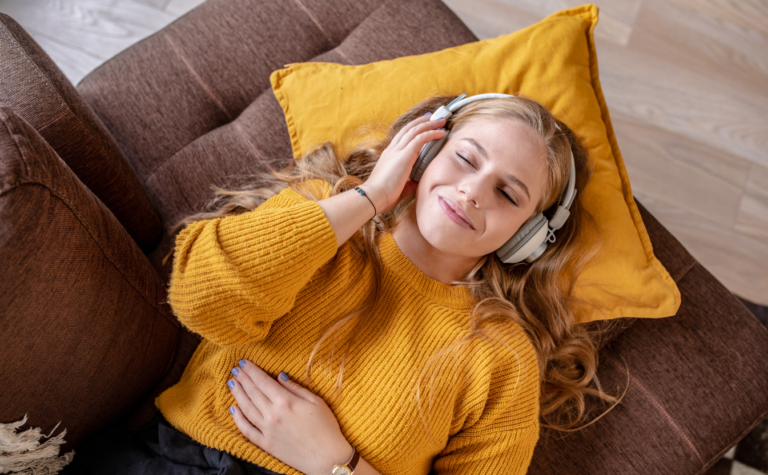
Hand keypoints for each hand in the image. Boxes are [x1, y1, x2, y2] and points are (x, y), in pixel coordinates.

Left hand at [228, 360, 353, 474]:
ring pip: (246, 408)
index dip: (252, 370)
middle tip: (235, 369)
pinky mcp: (266, 444)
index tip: (243, 362)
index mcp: (285, 401)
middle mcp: (272, 414)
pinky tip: (233, 410)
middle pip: (253, 392)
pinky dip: (238, 419)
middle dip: (243, 378)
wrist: (327, 458)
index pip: (263, 381)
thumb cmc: (326, 428)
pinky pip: (247, 430)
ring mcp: (267, 430)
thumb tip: (279, 376)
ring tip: (232, 383)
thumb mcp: (316, 401)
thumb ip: (295, 388)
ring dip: (238, 394)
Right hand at [364, 113, 445, 213]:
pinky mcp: (404, 155)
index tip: (422, 124)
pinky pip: (420, 138)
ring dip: (429, 124)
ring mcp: (398, 151)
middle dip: (421, 121)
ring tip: (441, 121)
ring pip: (415, 130)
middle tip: (432, 116)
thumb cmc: (383, 195)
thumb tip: (416, 183)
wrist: (374, 196)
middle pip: (408, 129)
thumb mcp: (399, 186)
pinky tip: (441, 133)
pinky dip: (431, 133)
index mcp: (389, 156)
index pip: (401, 137)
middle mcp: (392, 150)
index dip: (412, 129)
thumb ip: (408, 183)